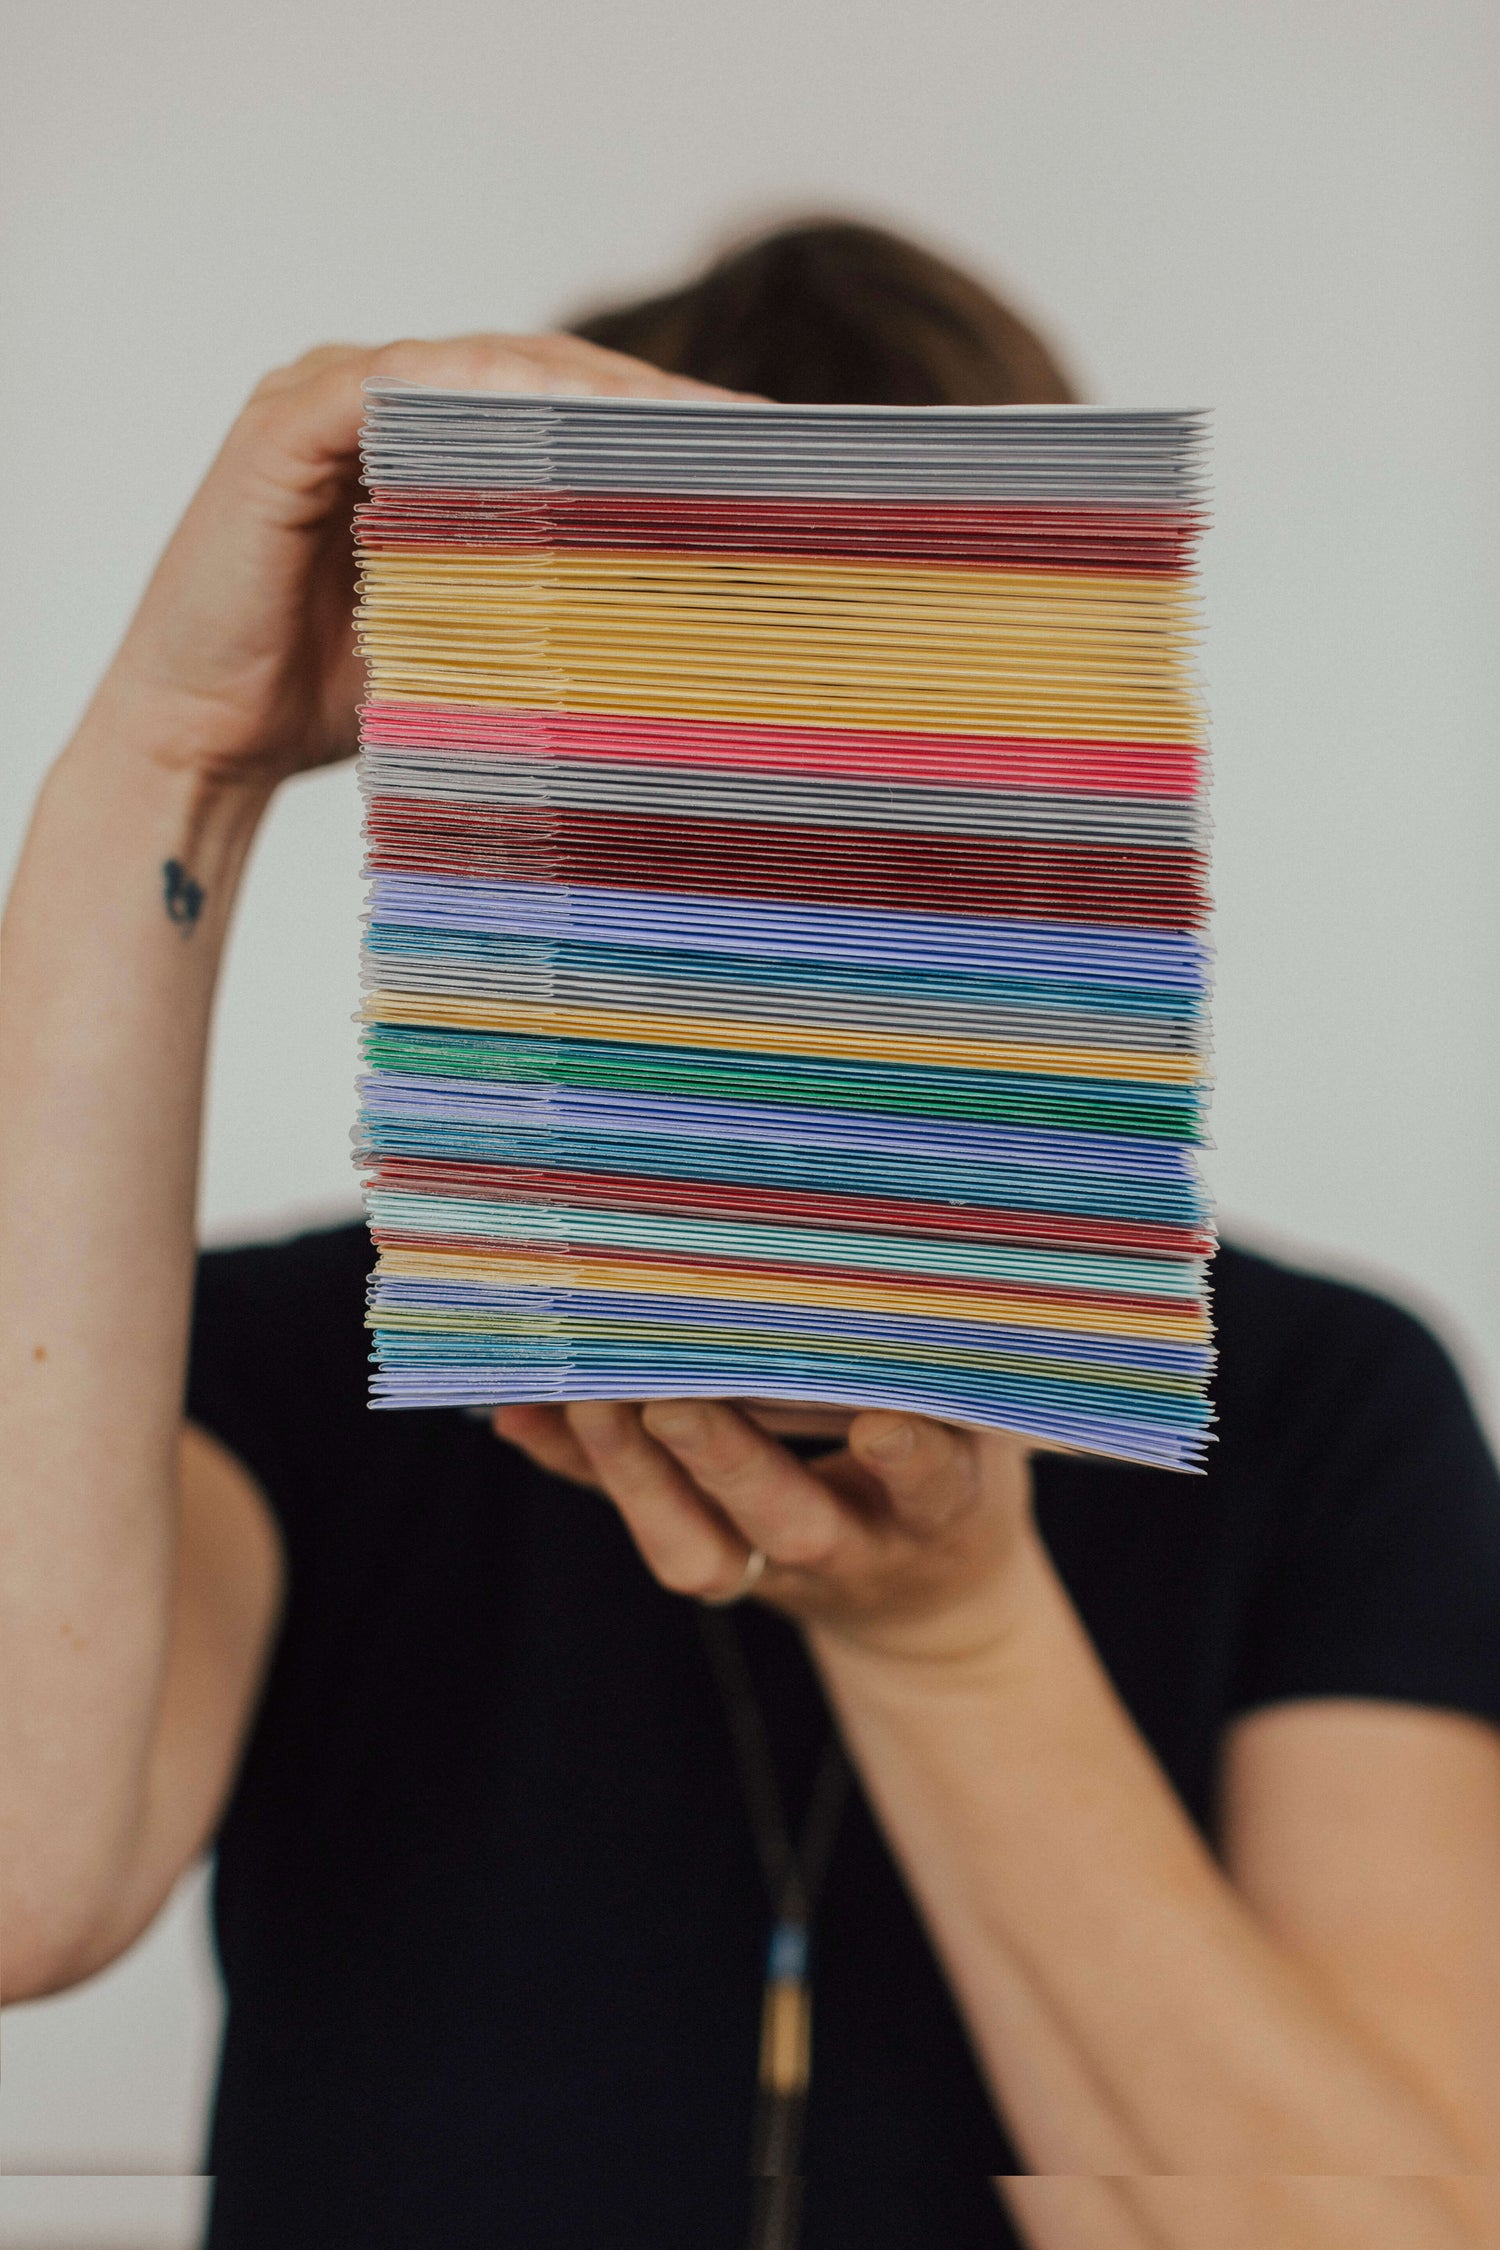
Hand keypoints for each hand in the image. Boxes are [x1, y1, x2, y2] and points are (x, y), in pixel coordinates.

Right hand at [83, 334, 737, 791]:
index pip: (570, 412)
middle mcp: (383, 401)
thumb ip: (551, 603)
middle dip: (649, 404)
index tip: (768, 463)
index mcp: (435, 444)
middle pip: (543, 376)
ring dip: (584, 390)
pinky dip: (469, 391)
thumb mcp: (476, 643)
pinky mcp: (282, 427)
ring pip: (481, 366)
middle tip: (754, 438)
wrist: (202, 745)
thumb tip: (688, 622)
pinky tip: (550, 415)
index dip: (664, 427)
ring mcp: (327, 400)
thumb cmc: (337, 704)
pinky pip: (388, 387)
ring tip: (680, 425)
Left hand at [492, 1399, 1043, 1667]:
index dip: (908, 1463)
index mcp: (941, 1513)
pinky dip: (574, 1468)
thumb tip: (939, 1271)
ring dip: (633, 1472)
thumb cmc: (958, 1481)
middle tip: (674, 1397)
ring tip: (584, 1394)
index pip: (932, 1488)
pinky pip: (638, 1521)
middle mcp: (855, 1550)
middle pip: (790, 1524)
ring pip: (699, 1549)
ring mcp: (776, 1569)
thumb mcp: (990, 1435)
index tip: (883, 1428)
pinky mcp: (713, 1560)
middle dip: (728, 1463)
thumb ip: (962, 1376)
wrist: (928, 1615)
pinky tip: (519, 1412)